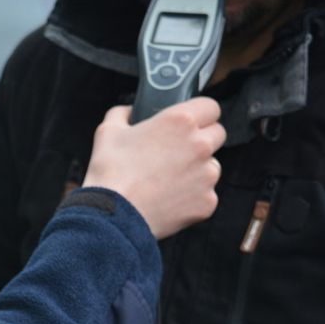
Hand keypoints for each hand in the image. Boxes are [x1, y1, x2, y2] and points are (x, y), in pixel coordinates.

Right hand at [82, 98, 225, 238]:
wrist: (113, 215)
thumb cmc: (110, 173)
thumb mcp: (108, 131)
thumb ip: (123, 113)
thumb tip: (129, 112)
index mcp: (180, 121)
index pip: (210, 107)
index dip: (200, 114)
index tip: (190, 122)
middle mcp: (200, 145)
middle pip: (217, 135)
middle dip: (201, 140)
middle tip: (176, 152)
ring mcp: (207, 175)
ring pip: (212, 166)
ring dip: (197, 170)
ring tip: (168, 180)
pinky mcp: (207, 202)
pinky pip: (206, 195)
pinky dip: (192, 197)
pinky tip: (169, 199)